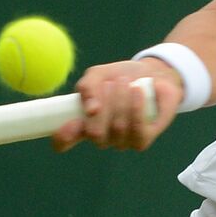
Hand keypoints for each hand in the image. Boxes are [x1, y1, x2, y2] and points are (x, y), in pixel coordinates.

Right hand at [51, 59, 183, 152]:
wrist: (152, 74)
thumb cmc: (120, 76)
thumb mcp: (98, 74)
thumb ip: (87, 87)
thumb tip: (90, 109)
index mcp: (83, 123)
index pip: (63, 142)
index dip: (63, 137)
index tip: (72, 121)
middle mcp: (100, 137)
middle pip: (94, 134)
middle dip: (103, 106)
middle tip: (109, 83)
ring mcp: (121, 141)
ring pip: (117, 128)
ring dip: (120, 101)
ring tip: (124, 81)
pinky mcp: (142, 140)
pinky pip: (137, 130)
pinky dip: (136, 108)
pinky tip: (137, 91)